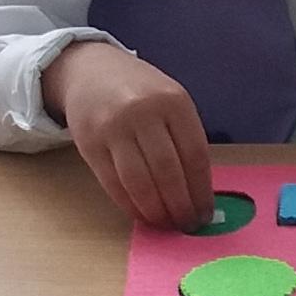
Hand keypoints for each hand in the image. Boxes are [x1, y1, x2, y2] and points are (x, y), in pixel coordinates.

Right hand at [47, 40, 211, 225]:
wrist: (90, 70)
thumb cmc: (140, 92)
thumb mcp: (170, 101)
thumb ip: (184, 137)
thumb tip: (198, 192)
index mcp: (173, 101)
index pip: (195, 155)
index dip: (201, 190)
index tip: (206, 212)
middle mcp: (143, 112)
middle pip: (168, 171)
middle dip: (180, 206)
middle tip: (187, 225)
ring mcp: (113, 127)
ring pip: (140, 182)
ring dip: (156, 211)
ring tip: (166, 224)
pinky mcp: (89, 143)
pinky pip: (113, 183)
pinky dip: (130, 205)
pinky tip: (142, 215)